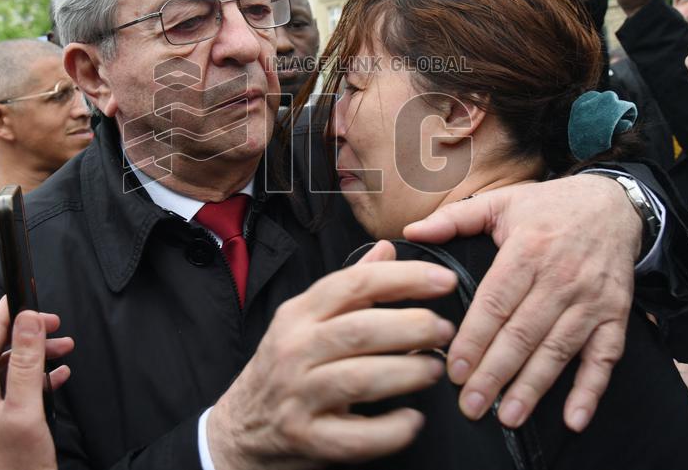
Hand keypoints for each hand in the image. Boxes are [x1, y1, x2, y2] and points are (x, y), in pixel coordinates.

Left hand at [0, 297, 73, 469]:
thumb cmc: (14, 467)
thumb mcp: (25, 409)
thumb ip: (26, 362)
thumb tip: (27, 318)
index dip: (7, 311)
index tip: (25, 291)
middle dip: (28, 331)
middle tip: (56, 323)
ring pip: (11, 365)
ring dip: (37, 353)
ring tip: (66, 348)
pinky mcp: (0, 421)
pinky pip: (18, 386)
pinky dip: (40, 375)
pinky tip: (60, 375)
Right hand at [206, 259, 458, 469]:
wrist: (241, 428)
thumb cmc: (285, 367)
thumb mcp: (306, 320)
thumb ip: (349, 287)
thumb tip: (388, 249)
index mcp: (298, 314)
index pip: (354, 284)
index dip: (404, 278)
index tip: (445, 280)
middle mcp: (294, 350)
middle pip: (360, 330)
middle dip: (412, 327)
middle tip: (445, 330)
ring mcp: (298, 397)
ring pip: (359, 380)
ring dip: (407, 373)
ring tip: (435, 369)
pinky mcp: (306, 439)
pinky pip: (356, 438)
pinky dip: (390, 430)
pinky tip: (412, 420)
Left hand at [402, 176, 638, 432]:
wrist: (612, 203)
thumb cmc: (548, 206)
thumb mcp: (501, 202)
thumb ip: (454, 218)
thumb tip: (412, 231)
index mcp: (527, 250)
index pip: (495, 302)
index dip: (474, 338)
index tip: (453, 369)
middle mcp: (561, 277)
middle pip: (522, 333)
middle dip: (495, 373)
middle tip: (470, 405)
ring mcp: (590, 299)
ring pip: (558, 350)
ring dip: (533, 387)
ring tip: (507, 416)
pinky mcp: (614, 314)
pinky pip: (605, 357)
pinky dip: (591, 389)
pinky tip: (573, 418)